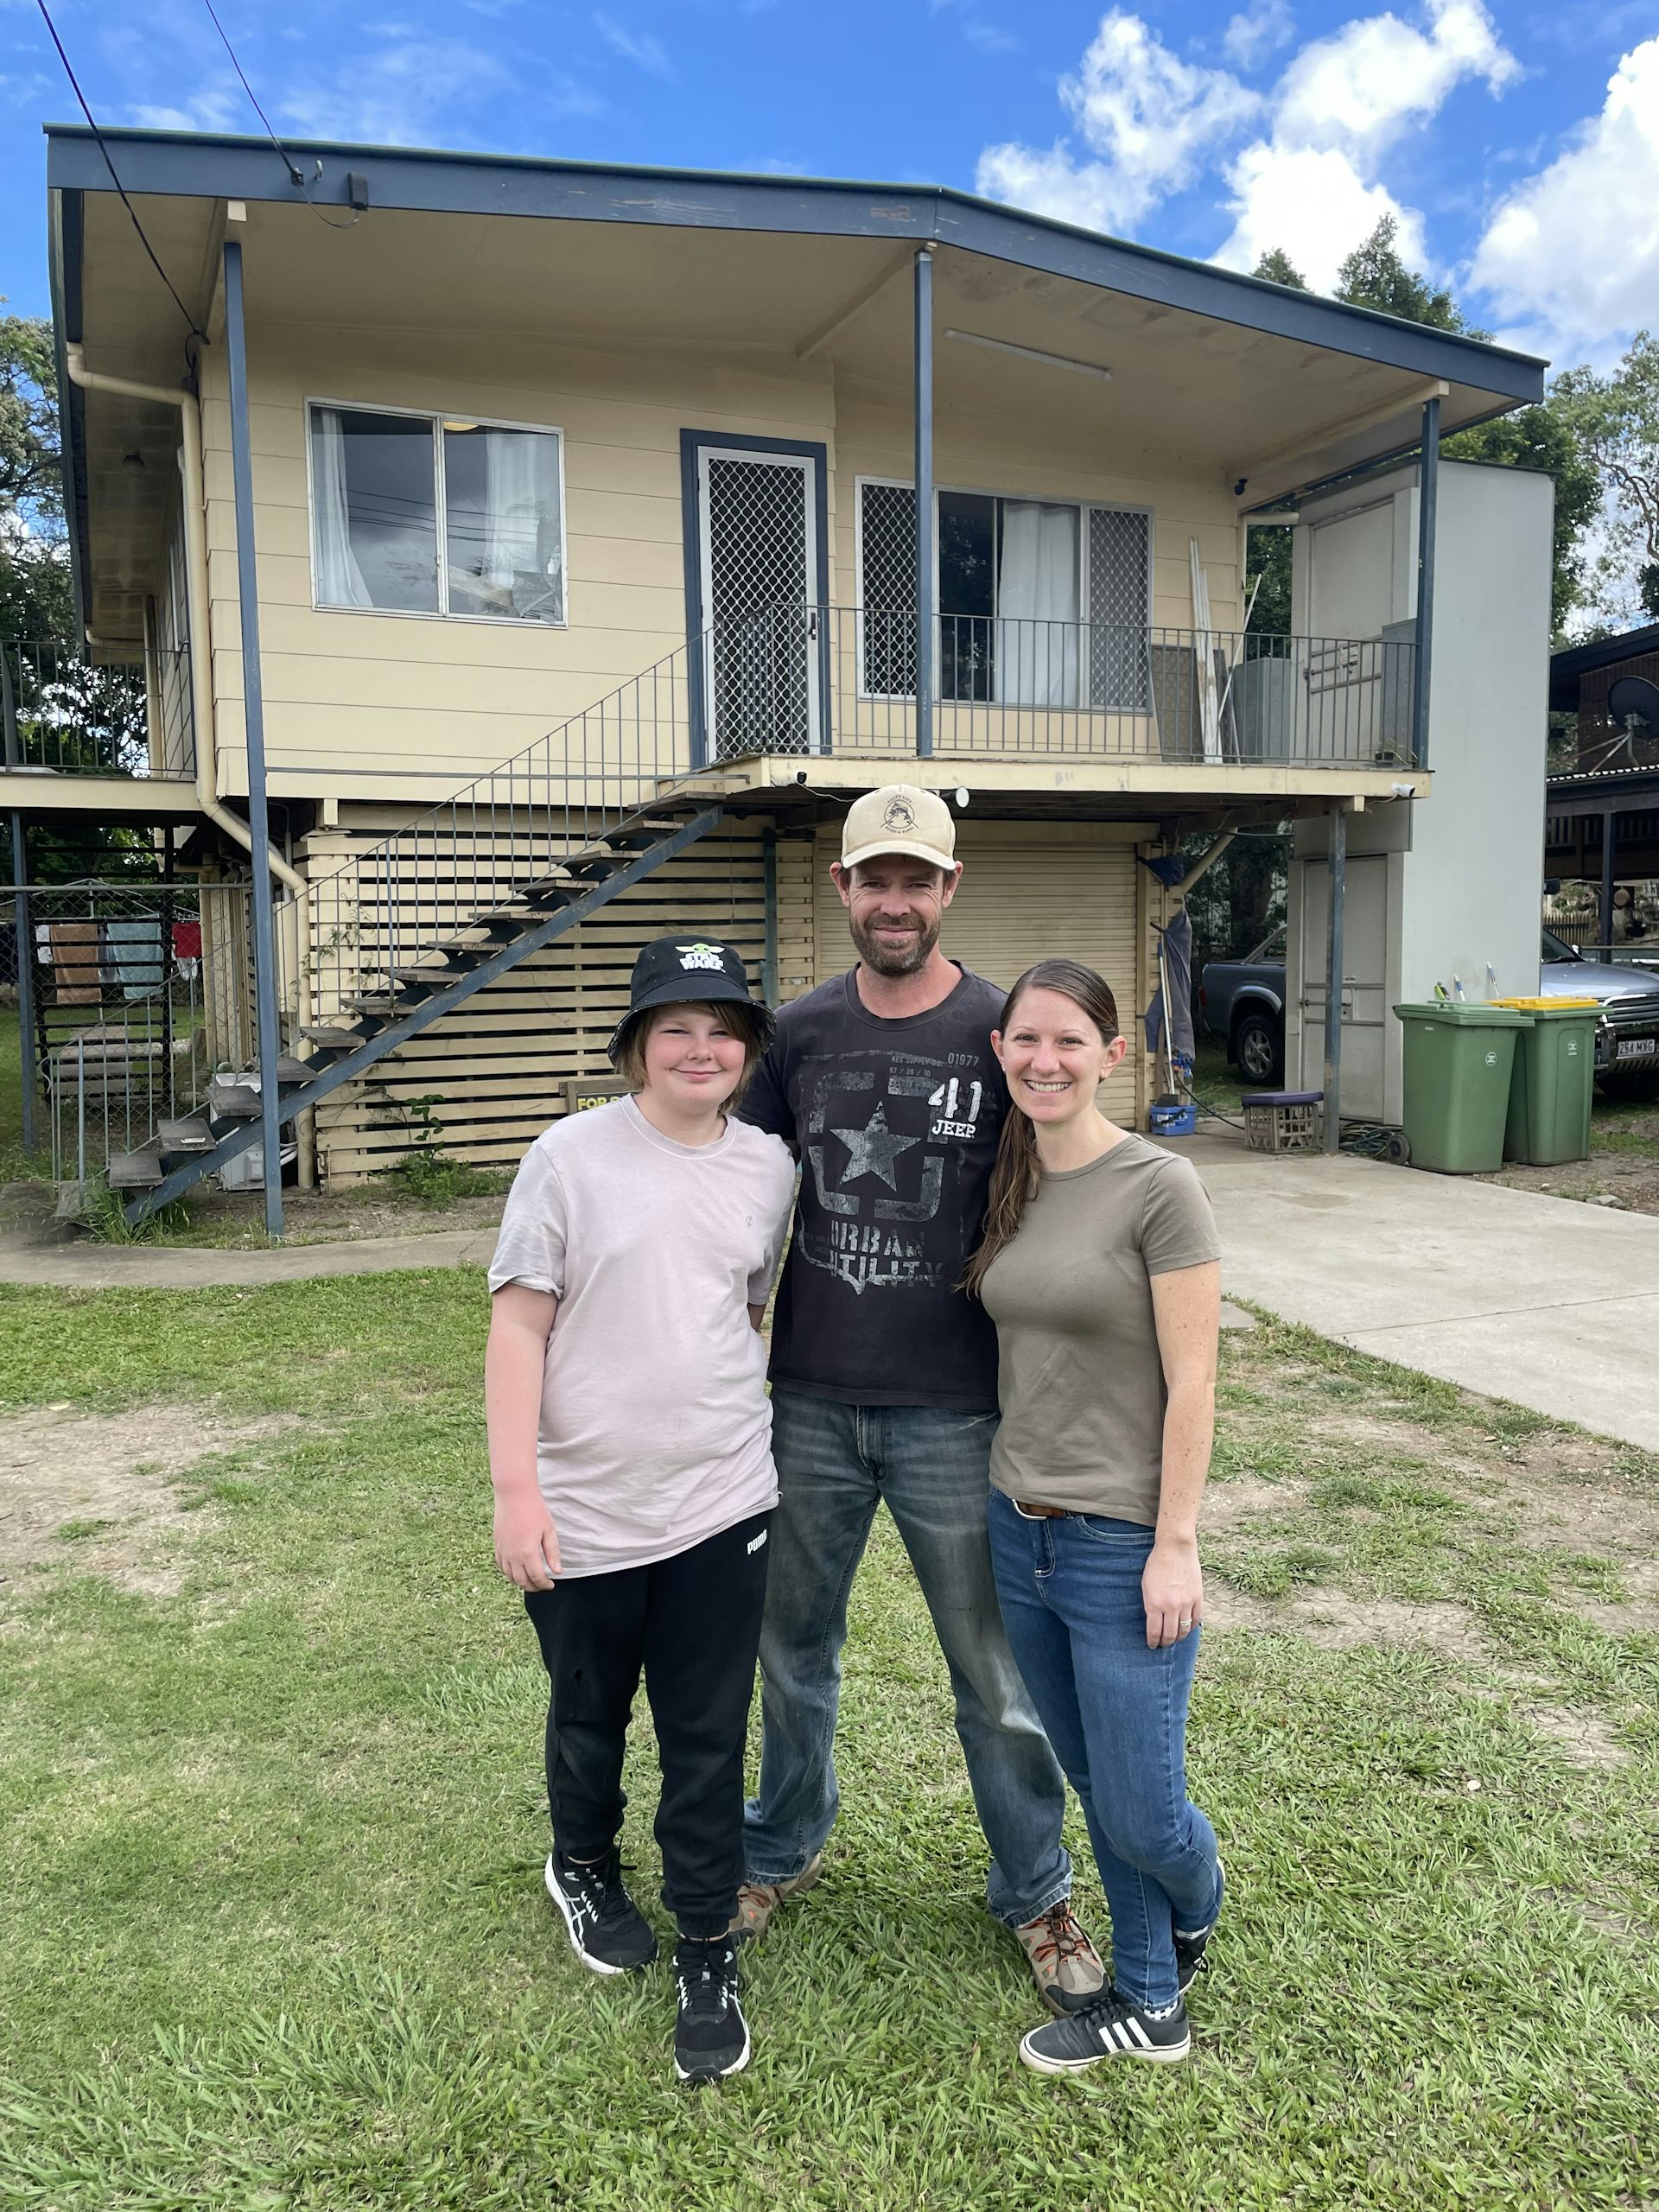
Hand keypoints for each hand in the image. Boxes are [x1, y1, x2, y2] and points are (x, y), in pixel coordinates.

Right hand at [494, 1491, 559, 1589]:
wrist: (514, 1494)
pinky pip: (501, 1565)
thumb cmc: (534, 1509)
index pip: (537, 1577)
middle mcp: (513, 1555)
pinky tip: (516, 1571)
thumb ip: (552, 1553)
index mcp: (527, 1553)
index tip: (551, 1585)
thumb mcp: (549, 1531)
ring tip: (530, 1581)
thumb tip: (557, 1571)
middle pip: (522, 1581)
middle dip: (533, 1587)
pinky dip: (509, 1573)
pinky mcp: (497, 1544)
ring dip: (520, 1582)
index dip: (545, 1585)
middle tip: (542, 1586)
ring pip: (510, 1576)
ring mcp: (503, 1551)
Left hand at [1143, 1535, 1201, 1649]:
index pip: (1154, 1632)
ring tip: (1175, 1639)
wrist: (1175, 1549)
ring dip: (1179, 1637)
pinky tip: (1187, 1628)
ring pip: (1184, 1630)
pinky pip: (1196, 1620)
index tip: (1152, 1645)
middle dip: (1165, 1643)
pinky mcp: (1198, 1598)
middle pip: (1169, 1635)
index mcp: (1154, 1603)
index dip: (1153, 1642)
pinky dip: (1192, 1627)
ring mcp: (1186, 1603)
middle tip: (1163, 1645)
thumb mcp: (1146, 1585)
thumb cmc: (1156, 1565)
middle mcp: (1170, 1606)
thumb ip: (1150, 1604)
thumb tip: (1154, 1621)